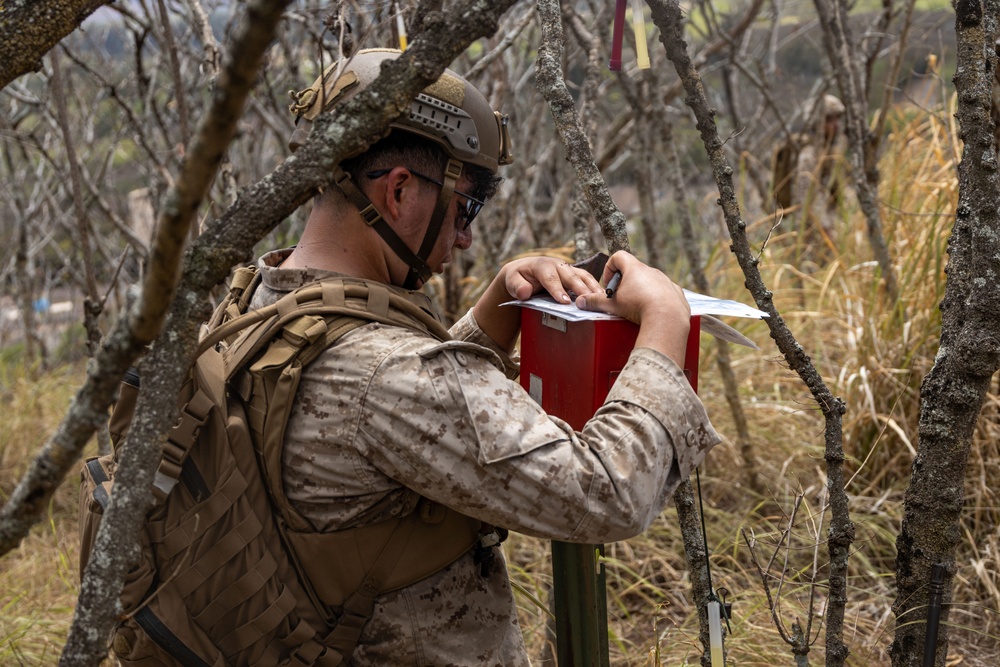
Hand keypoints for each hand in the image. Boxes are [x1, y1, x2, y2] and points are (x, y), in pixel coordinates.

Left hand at [473, 256, 602, 352]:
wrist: (523, 271)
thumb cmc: (518, 278)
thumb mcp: (512, 281)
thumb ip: (517, 286)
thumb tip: (524, 292)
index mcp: (542, 265)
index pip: (550, 278)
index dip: (558, 290)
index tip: (564, 302)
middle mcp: (558, 265)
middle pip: (571, 276)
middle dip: (580, 289)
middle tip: (588, 301)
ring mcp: (568, 268)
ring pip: (583, 276)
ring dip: (593, 288)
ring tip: (602, 300)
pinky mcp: (575, 274)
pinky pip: (587, 279)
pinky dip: (596, 288)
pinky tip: (604, 299)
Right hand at [575, 251, 690, 364]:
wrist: (667, 318)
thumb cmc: (638, 307)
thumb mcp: (613, 304)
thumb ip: (595, 302)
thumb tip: (580, 301)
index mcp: (634, 268)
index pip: (618, 256)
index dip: (610, 268)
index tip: (608, 285)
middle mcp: (651, 270)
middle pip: (634, 271)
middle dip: (624, 284)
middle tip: (620, 299)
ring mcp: (665, 280)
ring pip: (650, 281)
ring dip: (641, 291)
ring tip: (637, 308)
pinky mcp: (676, 292)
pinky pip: (664, 292)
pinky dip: (657, 299)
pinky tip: (653, 312)